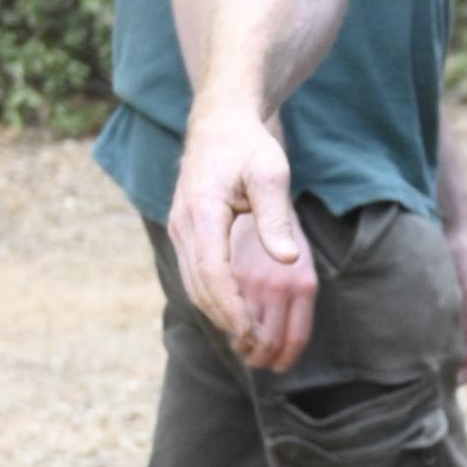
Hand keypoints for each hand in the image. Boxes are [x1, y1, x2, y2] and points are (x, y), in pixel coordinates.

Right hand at [171, 112, 316, 369]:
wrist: (220, 123)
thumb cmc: (250, 147)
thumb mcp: (271, 174)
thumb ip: (276, 218)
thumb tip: (287, 261)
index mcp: (202, 211)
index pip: (212, 272)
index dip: (230, 306)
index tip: (249, 331)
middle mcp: (183, 224)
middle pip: (199, 285)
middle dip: (225, 317)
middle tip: (254, 344)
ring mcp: (179, 229)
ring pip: (193, 283)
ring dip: (217, 311)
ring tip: (246, 335)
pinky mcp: (183, 231)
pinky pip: (194, 273)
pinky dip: (211, 296)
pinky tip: (234, 311)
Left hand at [447, 204, 466, 381]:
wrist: (455, 230)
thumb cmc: (466, 256)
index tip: (455, 380)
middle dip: (463, 367)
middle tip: (442, 382)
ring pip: (466, 342)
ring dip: (454, 356)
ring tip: (436, 369)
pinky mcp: (459, 305)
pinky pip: (456, 330)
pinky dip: (448, 342)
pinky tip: (434, 347)